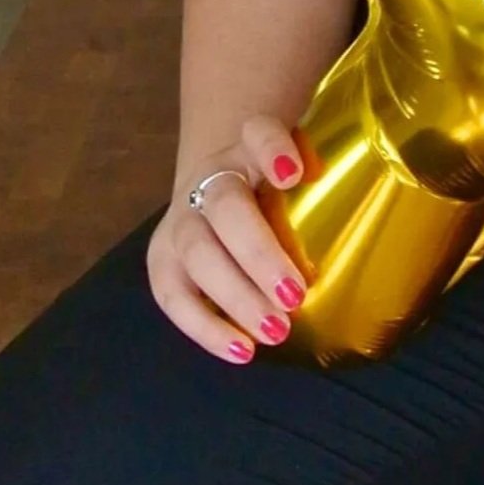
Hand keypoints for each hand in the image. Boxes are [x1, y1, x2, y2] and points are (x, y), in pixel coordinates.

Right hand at [145, 112, 308, 362]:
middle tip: (295, 297)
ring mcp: (180, 220)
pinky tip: (241, 351)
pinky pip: (173, 296)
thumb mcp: (296, 170)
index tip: (294, 175)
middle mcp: (210, 179)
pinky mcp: (162, 261)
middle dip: (259, 255)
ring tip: (276, 332)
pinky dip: (205, 327)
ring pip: (198, 254)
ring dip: (236, 297)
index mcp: (249, 149)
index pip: (260, 133)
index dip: (274, 150)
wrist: (215, 188)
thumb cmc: (272, 189)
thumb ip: (315, 172)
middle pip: (226, 209)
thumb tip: (320, 178)